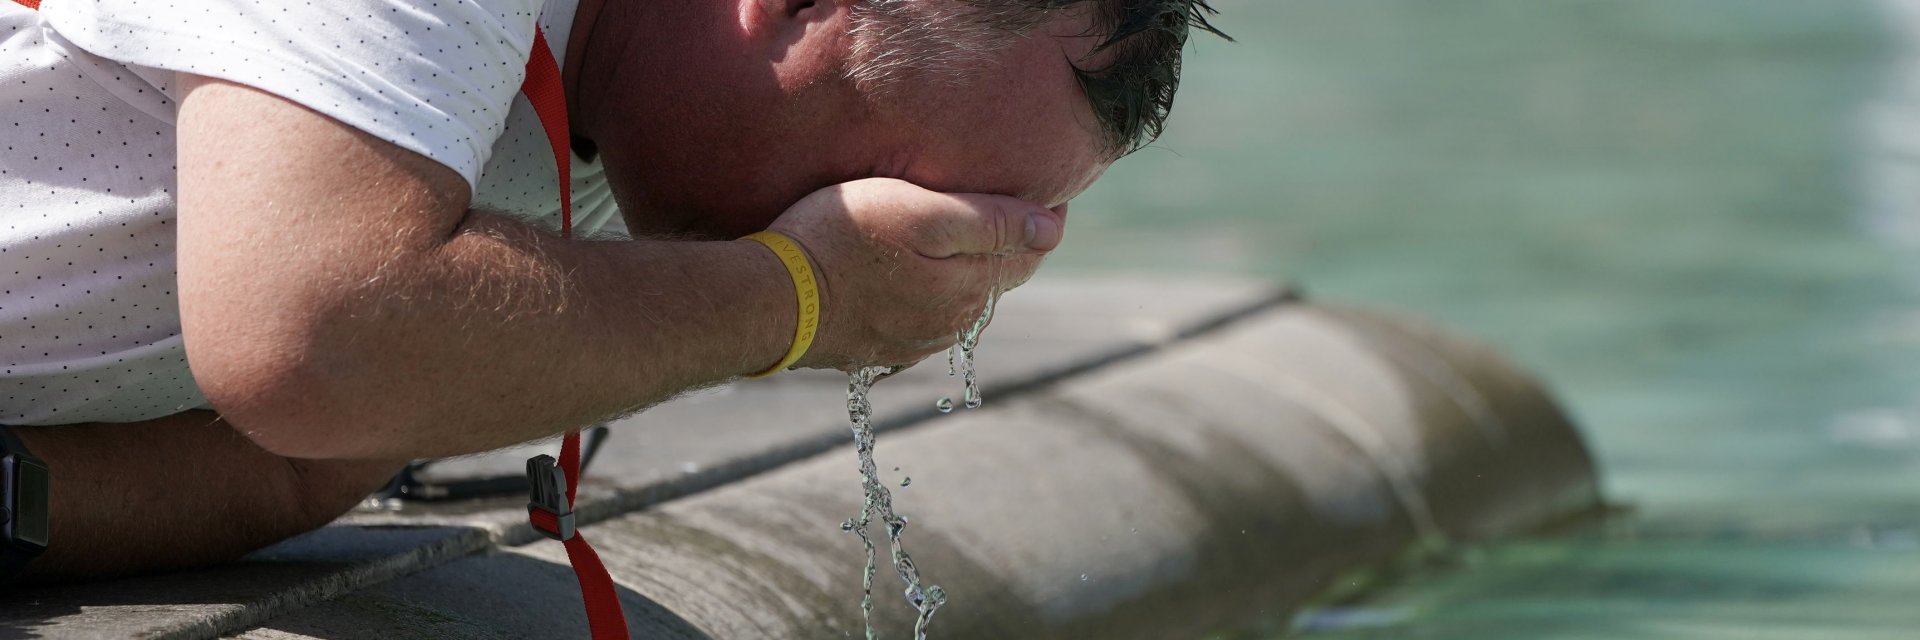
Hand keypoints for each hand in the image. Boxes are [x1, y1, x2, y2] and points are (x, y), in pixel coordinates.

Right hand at [764, 178, 1066, 370]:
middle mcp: (952, 323)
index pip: (1029, 252)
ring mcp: (914, 341)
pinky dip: (929, 291)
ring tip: (956, 231)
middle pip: (996, 276)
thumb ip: (990, 221)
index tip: (1044, 187)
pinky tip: (912, 271)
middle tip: (1002, 201)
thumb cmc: (841, 241)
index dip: (1041, 217)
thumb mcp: (920, 213)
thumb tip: (1053, 229)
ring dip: (966, 268)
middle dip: (1006, 243)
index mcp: (971, 288)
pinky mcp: (878, 348)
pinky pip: (921, 316)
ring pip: (960, 299)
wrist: (770, 300)